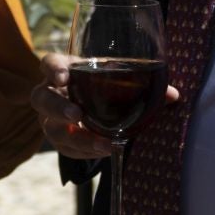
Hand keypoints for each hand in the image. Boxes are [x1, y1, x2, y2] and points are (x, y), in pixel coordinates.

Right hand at [32, 52, 178, 160]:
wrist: (92, 104)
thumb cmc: (102, 84)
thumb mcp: (117, 78)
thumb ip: (142, 84)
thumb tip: (173, 95)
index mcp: (64, 70)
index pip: (49, 63)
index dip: (52, 69)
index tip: (63, 76)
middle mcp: (51, 93)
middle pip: (41, 98)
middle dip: (57, 107)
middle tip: (76, 115)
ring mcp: (52, 118)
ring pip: (51, 128)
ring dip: (74, 137)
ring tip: (100, 143)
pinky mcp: (61, 139)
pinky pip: (67, 148)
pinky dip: (86, 151)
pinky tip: (105, 150)